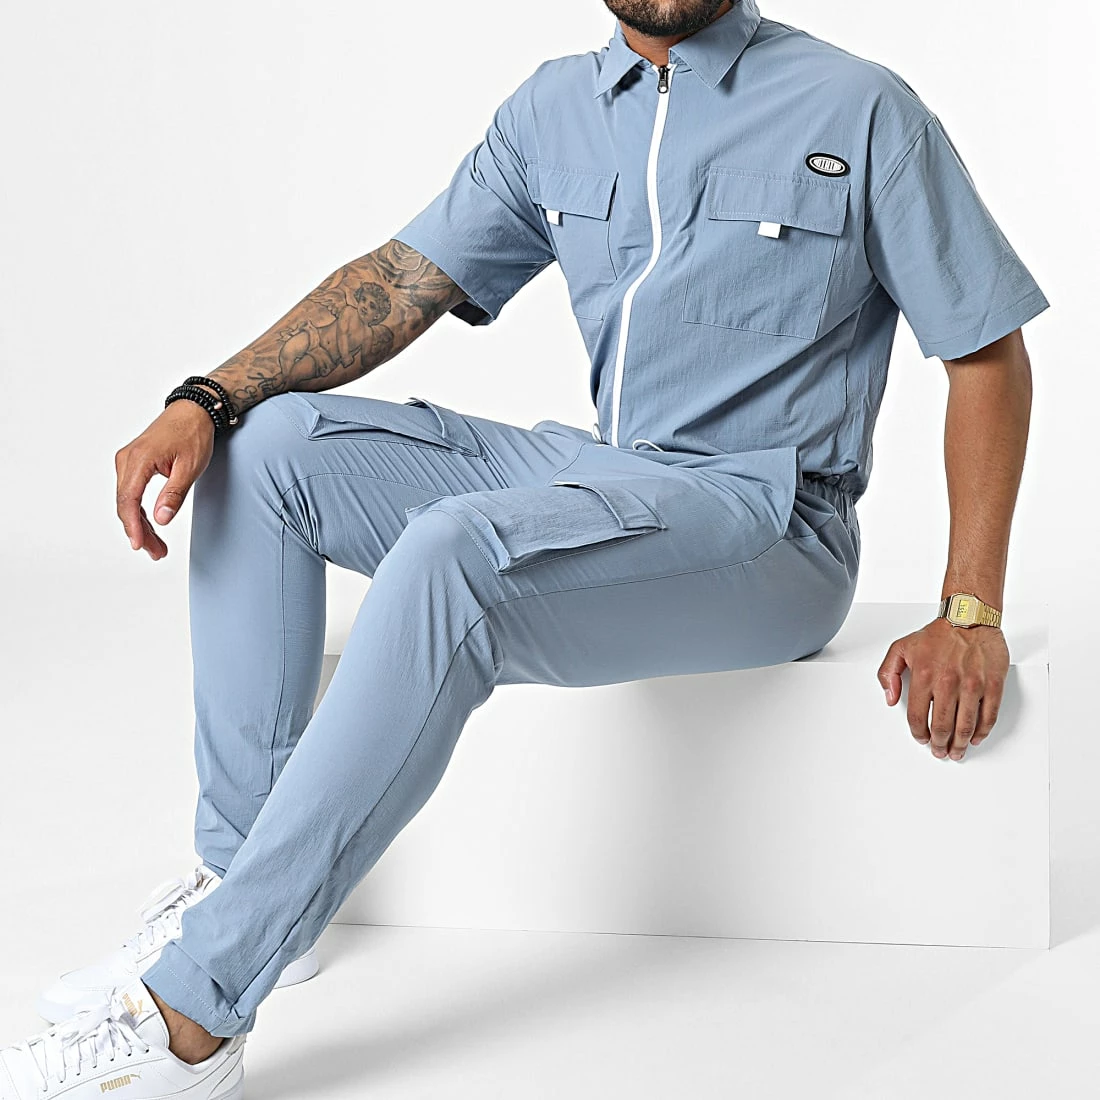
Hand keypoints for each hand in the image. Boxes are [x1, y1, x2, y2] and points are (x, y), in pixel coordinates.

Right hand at [114, 400, 215, 559]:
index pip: (129, 500)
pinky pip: (132, 492)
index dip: (132, 526)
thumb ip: (174, 494)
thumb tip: (160, 520)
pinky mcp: (134, 463)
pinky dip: (139, 511)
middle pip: (126, 504)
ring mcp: (128, 461)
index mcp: (139, 460)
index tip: (139, 544)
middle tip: (156, 553)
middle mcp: (127, 459)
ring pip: (128, 500)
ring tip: (156, 547)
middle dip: (139, 531)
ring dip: (139, 524)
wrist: (194, 411)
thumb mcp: (190, 467)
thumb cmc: (193, 434)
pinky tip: (149, 527)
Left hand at [877, 618, 1008, 760]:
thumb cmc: (937, 634)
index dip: (918, 733)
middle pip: (942, 726)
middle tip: (939, 751)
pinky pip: (988, 716)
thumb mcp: (901, 648)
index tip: (921, 738)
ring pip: (965, 726)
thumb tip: (890, 698)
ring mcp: (972, 685)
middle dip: (939, 744)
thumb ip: (887, 673)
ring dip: (959, 744)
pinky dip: (981, 731)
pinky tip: (975, 737)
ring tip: (956, 751)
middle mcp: (948, 683)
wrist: (968, 617)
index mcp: (924, 676)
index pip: (918, 717)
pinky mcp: (993, 685)